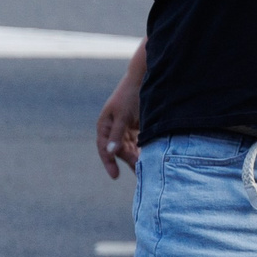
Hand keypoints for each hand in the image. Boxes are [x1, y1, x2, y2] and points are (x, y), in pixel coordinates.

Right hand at [96, 59, 144, 179]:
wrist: (142, 80)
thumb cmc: (128, 96)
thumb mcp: (122, 115)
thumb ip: (117, 134)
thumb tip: (110, 152)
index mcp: (104, 126)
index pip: (105, 149)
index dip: (109, 163)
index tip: (115, 176)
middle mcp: (113, 129)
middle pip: (119, 150)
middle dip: (129, 162)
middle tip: (140, 175)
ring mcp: (124, 129)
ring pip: (130, 148)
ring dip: (137, 158)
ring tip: (147, 171)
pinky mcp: (136, 127)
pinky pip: (139, 142)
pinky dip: (144, 150)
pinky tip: (152, 158)